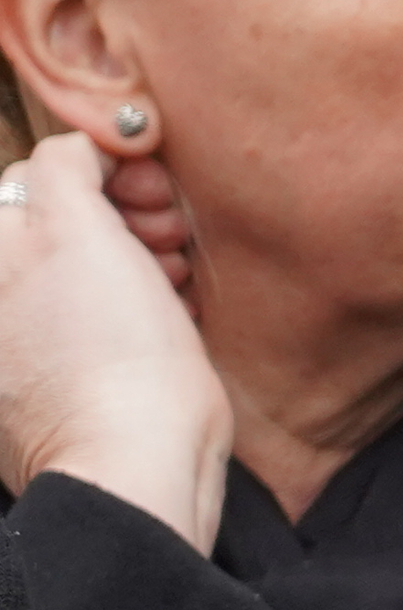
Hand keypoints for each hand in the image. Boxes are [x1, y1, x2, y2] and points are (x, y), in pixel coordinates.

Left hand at [0, 135, 228, 551]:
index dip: (109, 170)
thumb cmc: (114, 351)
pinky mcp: (52, 385)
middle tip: (174, 230)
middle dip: (125, 211)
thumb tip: (76, 146)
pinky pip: (93, 318)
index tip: (157, 190)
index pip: (44, 173)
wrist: (134, 463)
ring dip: (136, 255)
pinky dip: (132, 305)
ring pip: (83, 267)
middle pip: (61, 219)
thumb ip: (64, 169)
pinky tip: (169, 314)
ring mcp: (19, 348)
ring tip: (177, 273)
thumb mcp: (79, 231)